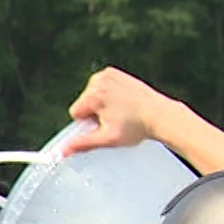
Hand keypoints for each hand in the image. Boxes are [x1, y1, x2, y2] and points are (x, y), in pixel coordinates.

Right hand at [62, 67, 176, 155]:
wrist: (159, 115)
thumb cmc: (136, 128)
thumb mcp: (108, 139)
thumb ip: (83, 144)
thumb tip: (63, 151)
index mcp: (93, 96)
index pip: (75, 113)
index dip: (88, 123)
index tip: (105, 125)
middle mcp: (98, 81)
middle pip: (84, 102)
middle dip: (95, 112)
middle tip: (116, 119)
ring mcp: (107, 74)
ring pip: (92, 94)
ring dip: (102, 103)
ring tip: (121, 111)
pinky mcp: (115, 73)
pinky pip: (102, 86)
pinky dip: (109, 94)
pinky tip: (123, 101)